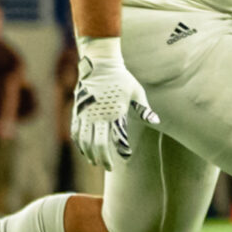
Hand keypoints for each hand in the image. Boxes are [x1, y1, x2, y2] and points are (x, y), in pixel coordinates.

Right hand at [70, 39, 159, 165]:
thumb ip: (144, 108)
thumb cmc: (121, 78)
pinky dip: (79, 143)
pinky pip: (75, 131)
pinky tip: (83, 149)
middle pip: (98, 144)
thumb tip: (156, 120)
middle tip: (108, 167)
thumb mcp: (136, 92)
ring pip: (84, 140)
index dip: (121, 150)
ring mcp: (86, 113)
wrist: (100, 64)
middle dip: (103, 158)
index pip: (117, 138)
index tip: (126, 158)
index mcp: (115, 112)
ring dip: (89, 153)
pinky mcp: (77, 110)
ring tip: (95, 162)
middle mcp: (98, 115)